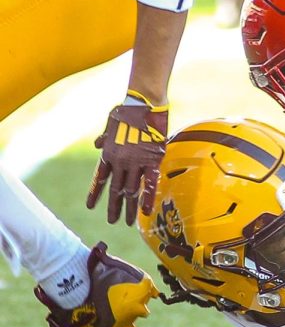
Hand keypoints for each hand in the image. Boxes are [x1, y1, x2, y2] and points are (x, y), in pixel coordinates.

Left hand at [86, 91, 167, 224]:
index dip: (95, 193)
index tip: (90, 206)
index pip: (100, 178)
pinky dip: (147, 199)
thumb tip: (97, 145)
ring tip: (127, 222)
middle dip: (114, 206)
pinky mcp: (153, 160)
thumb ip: (104, 137)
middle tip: (112, 221)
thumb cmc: (127, 110)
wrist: (143, 104)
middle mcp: (120, 161)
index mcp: (109, 153)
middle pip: (116, 189)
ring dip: (129, 208)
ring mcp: (136, 162)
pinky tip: (145, 212)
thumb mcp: (110, 123)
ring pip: (131, 190)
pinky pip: (150, 184)